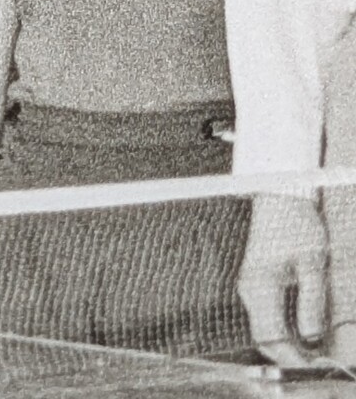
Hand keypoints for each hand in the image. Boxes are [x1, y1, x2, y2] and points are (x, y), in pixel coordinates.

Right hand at [238, 193, 327, 366]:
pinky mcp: (254, 282)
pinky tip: (303, 332)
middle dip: (289, 356)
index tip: (316, 368)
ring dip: (286, 344)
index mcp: (261, 285)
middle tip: (318, 364)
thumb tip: (312, 338)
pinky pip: (265, 316)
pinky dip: (282, 330)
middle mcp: (249, 289)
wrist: (280, 199)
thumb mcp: (312, 264)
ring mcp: (249, 286)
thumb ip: (311, 303)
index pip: (271, 336)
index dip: (292, 357)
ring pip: (263, 328)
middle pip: (263, 337)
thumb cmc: (298, 227)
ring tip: (315, 351)